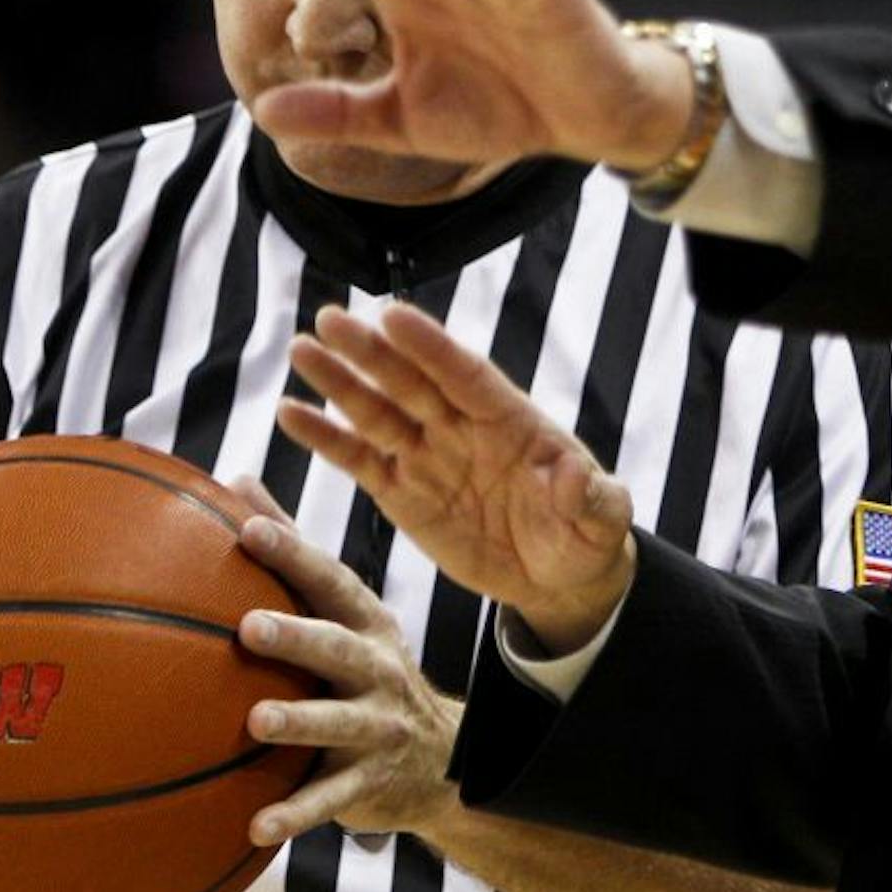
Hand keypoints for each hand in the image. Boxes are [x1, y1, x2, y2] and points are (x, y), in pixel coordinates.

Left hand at [229, 477, 462, 843]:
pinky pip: (330, 800)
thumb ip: (293, 552)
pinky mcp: (368, 782)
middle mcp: (376, 669)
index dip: (292, 552)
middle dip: (296, 636)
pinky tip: (255, 827)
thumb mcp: (345, 612)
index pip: (328, 580)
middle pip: (337, 648)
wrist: (440, 758)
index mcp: (364, 623)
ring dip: (298, 722)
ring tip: (255, 722)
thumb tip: (235, 481)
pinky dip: (294, 815)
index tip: (248, 526)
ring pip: (337, 724)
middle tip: (249, 628)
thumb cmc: (366, 668)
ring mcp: (376, 727)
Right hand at [277, 301, 635, 653]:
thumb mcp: (600, 522)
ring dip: (339, 383)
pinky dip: (325, 438)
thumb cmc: (584, 536)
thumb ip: (591, 498)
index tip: (394, 315)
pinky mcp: (402, 492)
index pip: (466, 375)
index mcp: (511, 420)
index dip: (432, 347)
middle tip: (332, 318)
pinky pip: (359, 460)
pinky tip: (291, 412)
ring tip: (303, 350)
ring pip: (377, 412)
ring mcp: (428, 456)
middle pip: (412, 382)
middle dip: (373, 353)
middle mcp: (462, 427)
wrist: (557, 576)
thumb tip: (574, 476)